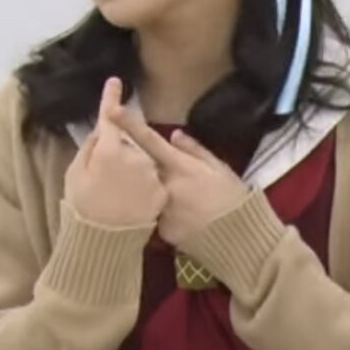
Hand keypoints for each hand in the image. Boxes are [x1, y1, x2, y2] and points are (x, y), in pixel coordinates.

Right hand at [63, 78, 165, 226]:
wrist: (104, 244)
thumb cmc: (82, 208)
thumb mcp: (75, 175)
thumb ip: (90, 149)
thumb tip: (101, 132)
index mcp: (110, 150)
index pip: (111, 119)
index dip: (112, 99)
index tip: (115, 83)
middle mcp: (135, 157)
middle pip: (131, 142)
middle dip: (122, 148)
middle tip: (110, 170)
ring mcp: (152, 174)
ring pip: (144, 161)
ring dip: (135, 168)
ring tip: (120, 191)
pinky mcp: (162, 192)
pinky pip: (152, 180)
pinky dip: (144, 184)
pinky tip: (131, 200)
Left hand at [107, 106, 250, 246]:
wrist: (237, 239)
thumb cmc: (232, 199)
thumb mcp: (220, 168)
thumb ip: (195, 150)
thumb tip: (173, 135)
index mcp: (180, 166)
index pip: (150, 141)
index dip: (130, 125)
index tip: (112, 111)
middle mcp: (165, 186)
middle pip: (145, 170)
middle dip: (149, 171)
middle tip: (178, 182)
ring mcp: (161, 209)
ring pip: (151, 196)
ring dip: (160, 196)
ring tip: (187, 206)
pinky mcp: (161, 231)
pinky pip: (158, 218)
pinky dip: (168, 217)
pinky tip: (186, 222)